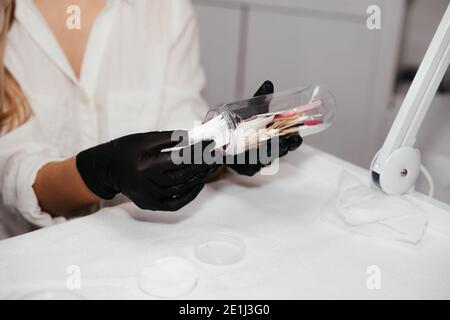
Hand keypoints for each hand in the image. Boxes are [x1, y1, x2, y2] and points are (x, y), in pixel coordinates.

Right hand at [76, 131, 214, 210]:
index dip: (198, 152)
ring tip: (211, 166)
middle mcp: (147, 184)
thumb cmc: (125, 150)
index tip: (210, 144)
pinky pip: (175, 203)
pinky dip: (189, 195)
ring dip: (199, 177)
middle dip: (203, 164)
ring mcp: (149, 197)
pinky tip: (199, 183)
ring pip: (182, 189)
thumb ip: (169, 138)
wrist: (105, 169)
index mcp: (145, 165)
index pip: (180, 159)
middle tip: (215, 155)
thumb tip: (192, 139)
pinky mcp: (150, 204)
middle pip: (184, 175)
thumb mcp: (144, 139)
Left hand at [225, 80, 302, 175]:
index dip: (294, 141)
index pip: (290, 142)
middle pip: (279, 153)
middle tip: (284, 143)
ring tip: (266, 148)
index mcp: (275, 139)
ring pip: (264, 160)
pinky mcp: (244, 168)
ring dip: (266, 155)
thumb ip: (261, 99)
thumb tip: (268, 83)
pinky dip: (249, 162)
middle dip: (282, 148)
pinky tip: (247, 156)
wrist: (220, 138)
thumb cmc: (241, 124)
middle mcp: (268, 153)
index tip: (297, 138)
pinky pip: (248, 167)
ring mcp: (256, 162)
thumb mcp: (251, 110)